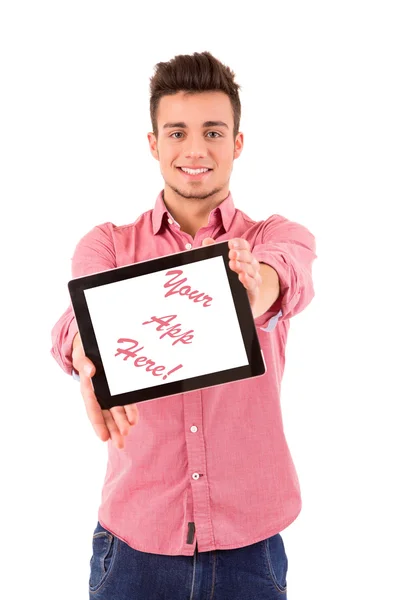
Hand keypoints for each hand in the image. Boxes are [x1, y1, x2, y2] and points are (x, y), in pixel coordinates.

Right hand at [72, 332, 138, 448]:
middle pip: (105, 415)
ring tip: (128, 434)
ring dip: (121, 423)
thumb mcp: (82, 355)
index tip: (104, 438)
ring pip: (115, 411)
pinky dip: (129, 410)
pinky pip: (124, 401)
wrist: (92, 345)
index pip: (93, 409)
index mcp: (87, 388)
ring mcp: (109, 392)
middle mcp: (98, 394)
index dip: (98, 424)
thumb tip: (91, 372)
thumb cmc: (84, 351)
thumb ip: (84, 364)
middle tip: (120, 444)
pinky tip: (134, 420)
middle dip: (113, 430)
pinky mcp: (118, 389)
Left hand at [202, 237, 261, 310]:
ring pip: (252, 270)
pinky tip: (242, 276)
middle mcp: (251, 266)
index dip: (239, 244)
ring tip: (233, 264)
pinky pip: (253, 285)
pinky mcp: (253, 292)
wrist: (234, 302)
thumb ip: (213, 254)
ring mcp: (253, 279)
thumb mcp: (217, 266)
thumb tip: (207, 241)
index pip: (244, 246)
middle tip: (231, 254)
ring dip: (243, 266)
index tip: (230, 244)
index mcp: (243, 257)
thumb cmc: (226, 280)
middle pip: (249, 257)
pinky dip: (248, 280)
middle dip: (241, 255)